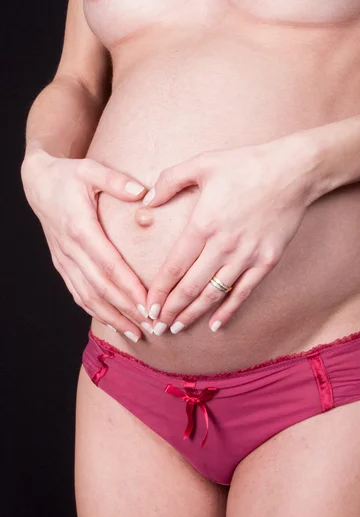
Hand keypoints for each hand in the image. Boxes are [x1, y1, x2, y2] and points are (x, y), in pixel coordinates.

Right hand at [21, 150, 152, 341]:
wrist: (37, 183)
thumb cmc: (68, 176)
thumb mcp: (91, 169)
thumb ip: (117, 180)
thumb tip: (142, 192)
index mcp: (80, 228)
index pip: (109, 265)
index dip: (129, 287)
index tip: (148, 303)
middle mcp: (70, 249)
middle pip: (101, 287)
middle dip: (126, 310)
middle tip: (151, 326)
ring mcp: (64, 260)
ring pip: (88, 296)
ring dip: (112, 317)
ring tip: (136, 333)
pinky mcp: (62, 265)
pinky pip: (78, 293)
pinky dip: (95, 310)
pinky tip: (112, 322)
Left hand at [143, 133, 320, 333]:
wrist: (294, 171)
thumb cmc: (246, 164)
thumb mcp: (202, 162)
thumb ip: (169, 180)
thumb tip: (146, 201)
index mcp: (203, 224)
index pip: (174, 267)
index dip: (159, 292)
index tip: (147, 307)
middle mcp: (222, 246)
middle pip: (190, 288)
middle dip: (170, 311)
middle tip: (156, 327)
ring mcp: (246, 257)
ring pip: (213, 295)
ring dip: (193, 315)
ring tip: (176, 329)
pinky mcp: (266, 262)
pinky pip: (243, 292)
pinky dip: (228, 311)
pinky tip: (215, 324)